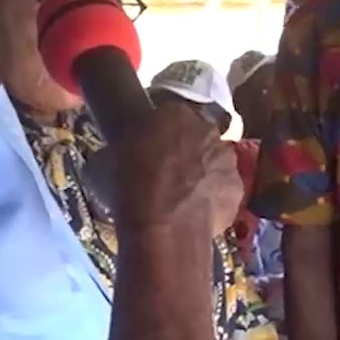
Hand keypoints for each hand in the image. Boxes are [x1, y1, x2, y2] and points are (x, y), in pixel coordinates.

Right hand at [115, 103, 244, 239]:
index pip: (168, 115)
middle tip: (165, 172)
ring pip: (214, 161)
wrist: (162, 227)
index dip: (158, 133)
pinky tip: (195, 212)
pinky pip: (223, 190)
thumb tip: (112, 157)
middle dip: (184, 149)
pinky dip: (214, 198)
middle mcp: (207, 129)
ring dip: (202, 173)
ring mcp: (227, 159)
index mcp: (174, 113)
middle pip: (196, 135)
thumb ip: (115, 151)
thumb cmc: (128, 187)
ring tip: (182, 196)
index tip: (148, 148)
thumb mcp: (102, 162)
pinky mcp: (238, 188)